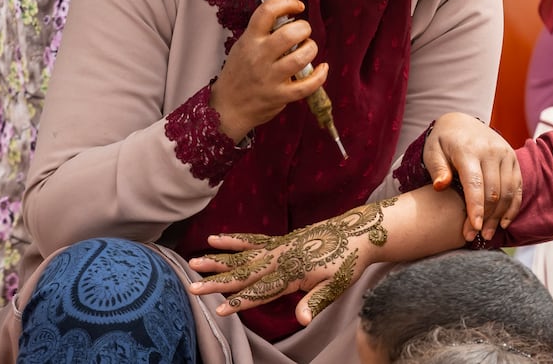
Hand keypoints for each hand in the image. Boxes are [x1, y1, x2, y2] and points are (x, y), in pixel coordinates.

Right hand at [188, 197, 397, 323]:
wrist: (360, 232)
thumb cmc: (348, 262)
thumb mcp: (335, 285)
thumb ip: (314, 302)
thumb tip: (301, 320)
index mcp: (292, 273)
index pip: (261, 291)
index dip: (240, 301)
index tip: (218, 308)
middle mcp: (281, 258)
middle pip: (244, 273)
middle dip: (217, 282)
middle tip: (192, 286)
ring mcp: (279, 247)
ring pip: (243, 256)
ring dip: (218, 260)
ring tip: (194, 261)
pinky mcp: (281, 240)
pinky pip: (253, 240)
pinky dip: (235, 239)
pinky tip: (217, 238)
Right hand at [209, 0, 329, 139]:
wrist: (228, 106)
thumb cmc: (239, 73)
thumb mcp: (243, 46)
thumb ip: (262, 32)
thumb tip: (289, 16)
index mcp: (250, 40)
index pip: (267, 11)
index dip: (287, 2)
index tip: (298, 6)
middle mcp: (259, 57)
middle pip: (290, 34)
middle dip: (304, 28)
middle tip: (303, 33)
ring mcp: (269, 78)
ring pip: (301, 57)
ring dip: (311, 49)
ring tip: (307, 50)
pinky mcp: (280, 96)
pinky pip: (307, 85)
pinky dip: (320, 75)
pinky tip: (322, 69)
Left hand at [424, 112, 522, 241]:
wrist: (462, 122)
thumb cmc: (443, 142)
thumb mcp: (432, 151)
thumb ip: (436, 168)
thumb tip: (441, 186)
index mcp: (469, 149)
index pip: (475, 183)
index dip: (475, 209)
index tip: (473, 229)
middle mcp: (491, 151)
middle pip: (493, 192)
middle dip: (485, 218)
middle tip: (473, 237)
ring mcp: (506, 154)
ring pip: (508, 192)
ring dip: (499, 216)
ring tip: (487, 234)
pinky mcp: (514, 159)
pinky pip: (518, 187)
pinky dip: (513, 207)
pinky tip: (503, 223)